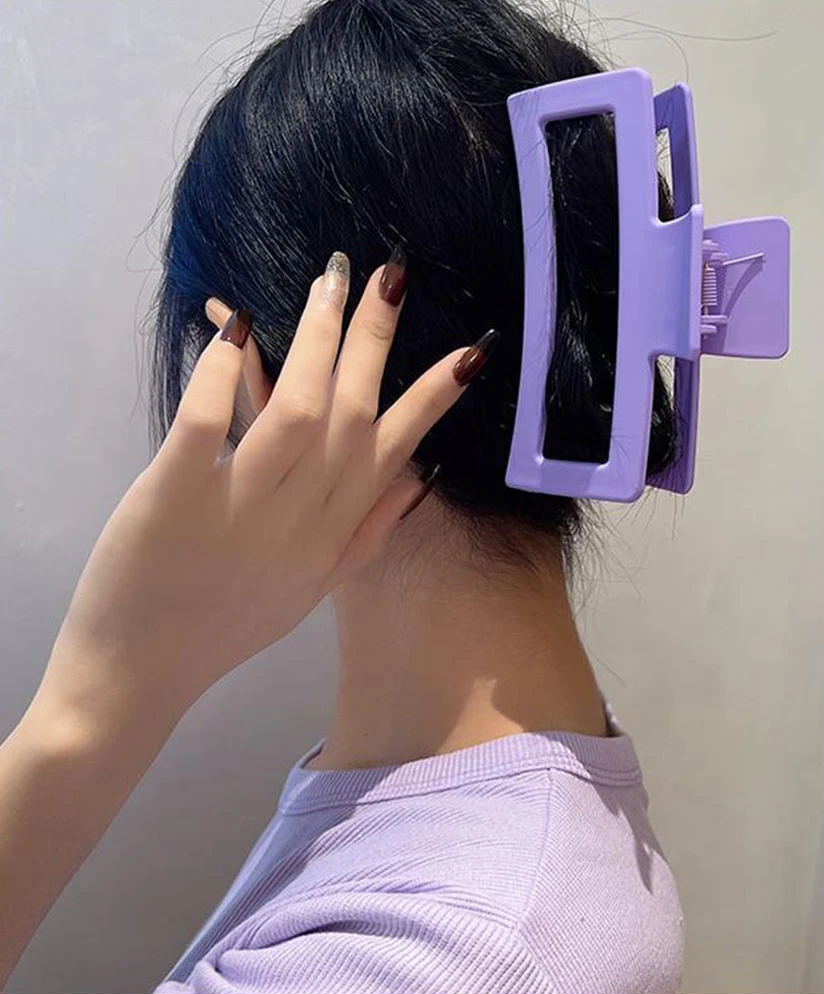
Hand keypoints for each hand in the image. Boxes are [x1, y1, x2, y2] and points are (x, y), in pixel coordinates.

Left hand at [47, 253, 475, 721]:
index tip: (471, 352)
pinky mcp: (175, 498)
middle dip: (375, 342)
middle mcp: (302, 516)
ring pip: (296, 411)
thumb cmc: (228, 624)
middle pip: (352, 415)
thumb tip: (424, 478)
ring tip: (329, 285)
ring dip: (317, 342)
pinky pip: (208, 423)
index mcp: (333, 532)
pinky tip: (235, 329)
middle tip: (389, 277)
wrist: (141, 676)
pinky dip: (223, 373)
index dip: (434, 399)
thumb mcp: (316, 587)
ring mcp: (241, 507)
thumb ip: (370, 532)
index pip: (395, 452)